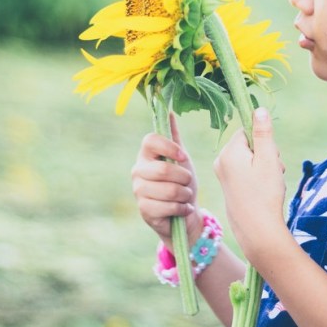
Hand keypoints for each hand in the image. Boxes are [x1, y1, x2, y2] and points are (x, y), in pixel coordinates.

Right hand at [131, 114, 201, 248]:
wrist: (183, 213)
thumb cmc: (181, 183)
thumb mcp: (181, 159)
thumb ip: (174, 138)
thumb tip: (169, 112)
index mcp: (146, 155)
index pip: (150, 140)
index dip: (169, 147)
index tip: (183, 157)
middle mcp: (138, 171)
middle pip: (164, 169)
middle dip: (184, 178)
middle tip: (188, 182)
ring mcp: (139, 191)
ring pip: (170, 190)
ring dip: (185, 195)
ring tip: (185, 196)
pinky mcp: (144, 209)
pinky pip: (169, 206)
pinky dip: (182, 208)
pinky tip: (182, 208)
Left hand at [214, 108, 286, 257]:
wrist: (257, 229)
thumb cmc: (264, 193)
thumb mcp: (268, 158)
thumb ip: (263, 133)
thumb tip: (258, 109)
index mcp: (228, 152)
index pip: (248, 132)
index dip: (264, 143)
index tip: (269, 159)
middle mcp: (221, 161)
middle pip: (249, 145)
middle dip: (265, 156)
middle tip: (271, 174)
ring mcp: (223, 174)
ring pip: (250, 159)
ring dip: (264, 168)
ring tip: (268, 184)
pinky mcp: (228, 186)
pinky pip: (245, 172)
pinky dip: (257, 178)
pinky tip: (262, 191)